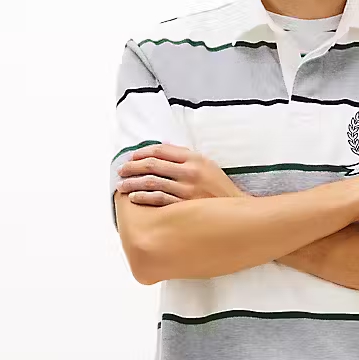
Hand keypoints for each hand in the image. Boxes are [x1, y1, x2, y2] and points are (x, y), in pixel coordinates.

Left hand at [116, 143, 244, 205]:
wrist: (237, 212)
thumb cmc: (220, 189)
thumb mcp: (207, 166)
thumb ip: (186, 157)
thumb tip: (163, 147)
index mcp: (195, 159)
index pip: (161, 150)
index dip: (142, 152)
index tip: (131, 157)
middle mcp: (190, 172)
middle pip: (153, 164)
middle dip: (132, 167)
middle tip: (121, 171)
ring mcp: (187, 190)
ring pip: (152, 182)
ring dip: (133, 183)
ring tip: (121, 185)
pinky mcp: (185, 207)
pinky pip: (158, 200)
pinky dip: (143, 198)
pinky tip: (133, 198)